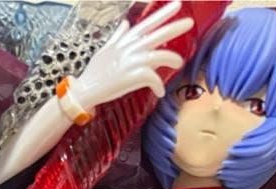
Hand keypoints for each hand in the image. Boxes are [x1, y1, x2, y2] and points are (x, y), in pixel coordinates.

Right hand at [78, 1, 193, 108]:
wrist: (85, 90)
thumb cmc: (94, 72)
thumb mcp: (105, 49)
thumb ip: (117, 36)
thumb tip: (125, 24)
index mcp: (125, 41)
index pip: (147, 24)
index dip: (163, 14)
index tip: (177, 5)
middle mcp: (130, 48)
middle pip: (158, 34)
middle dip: (175, 27)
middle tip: (190, 22)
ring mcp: (132, 61)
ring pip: (160, 56)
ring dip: (172, 60)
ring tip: (179, 63)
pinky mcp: (132, 77)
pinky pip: (153, 79)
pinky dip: (158, 86)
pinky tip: (160, 92)